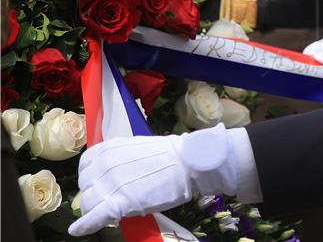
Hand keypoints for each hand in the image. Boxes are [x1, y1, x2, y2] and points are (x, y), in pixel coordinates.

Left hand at [69, 124, 236, 236]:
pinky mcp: (118, 203)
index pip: (85, 169)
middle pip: (85, 188)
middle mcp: (103, 165)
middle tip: (111, 200)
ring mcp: (109, 184)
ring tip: (110, 211)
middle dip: (94, 196)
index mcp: (107, 149)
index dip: (92, 180)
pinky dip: (84, 226)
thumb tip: (109, 175)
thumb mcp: (135, 149)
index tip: (101, 185)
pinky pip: (93, 217)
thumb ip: (117, 160)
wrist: (186, 162)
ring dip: (95, 209)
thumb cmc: (168, 155)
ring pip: (88, 204)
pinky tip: (78, 230)